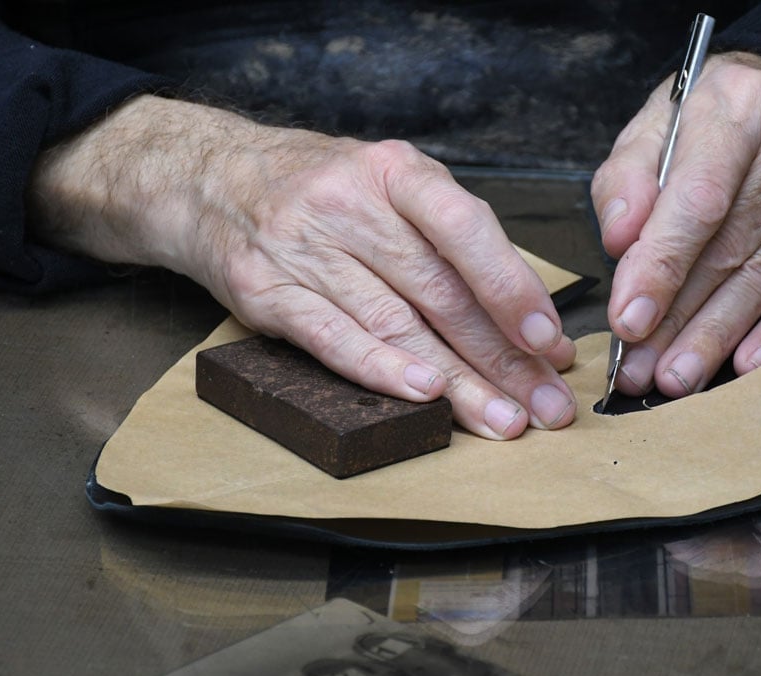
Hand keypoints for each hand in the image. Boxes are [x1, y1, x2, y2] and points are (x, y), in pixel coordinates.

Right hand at [29, 96, 576, 438]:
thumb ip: (449, 239)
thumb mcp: (388, 184)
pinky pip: (330, 337)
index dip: (511, 289)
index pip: (465, 230)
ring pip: (394, 323)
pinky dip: (379, 370)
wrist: (209, 179)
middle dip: (501, 357)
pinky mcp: (265, 291)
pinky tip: (423, 397)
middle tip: (546, 404)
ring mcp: (302, 247)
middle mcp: (348, 204)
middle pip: (437, 291)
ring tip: (503, 419)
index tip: (550, 340)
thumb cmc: (321, 189)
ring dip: (456, 381)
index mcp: (394, 171)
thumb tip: (524, 317)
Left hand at [591, 51, 760, 395]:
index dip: (660, 266)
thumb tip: (618, 242)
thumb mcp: (658, 122)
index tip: (628, 319)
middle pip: (727, 252)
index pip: (698, 200)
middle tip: (639, 371)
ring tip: (675, 379)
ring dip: (716, 339)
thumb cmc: (713, 117)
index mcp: (735, 111)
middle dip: (677, 321)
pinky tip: (746, 365)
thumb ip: (627, 179)